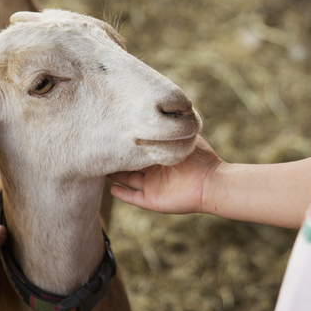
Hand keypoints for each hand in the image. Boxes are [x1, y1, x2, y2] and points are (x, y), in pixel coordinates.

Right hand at [108, 136, 223, 214]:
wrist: (211, 182)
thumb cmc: (200, 157)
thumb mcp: (183, 136)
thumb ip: (171, 128)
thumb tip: (160, 110)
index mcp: (161, 155)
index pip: (140, 149)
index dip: (128, 143)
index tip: (113, 132)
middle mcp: (155, 171)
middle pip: (130, 164)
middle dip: (118, 157)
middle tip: (101, 146)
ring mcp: (153, 186)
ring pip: (128, 179)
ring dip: (115, 175)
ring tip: (100, 165)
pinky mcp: (153, 200)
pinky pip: (133, 198)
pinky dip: (122, 194)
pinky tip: (111, 188)